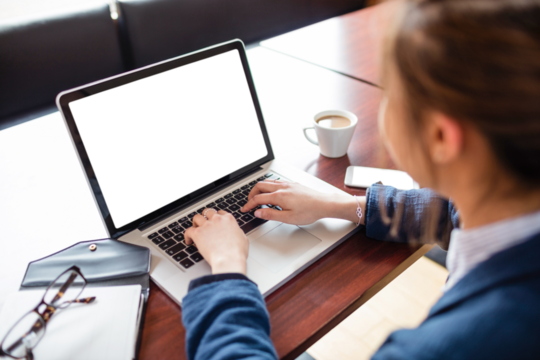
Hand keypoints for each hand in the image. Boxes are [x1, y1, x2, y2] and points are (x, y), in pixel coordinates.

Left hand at [185, 209, 247, 274]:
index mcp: (228, 219)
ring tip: (195, 229)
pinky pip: (188, 231)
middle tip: (204, 224)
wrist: (228, 259)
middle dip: (205, 217)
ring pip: (196, 218)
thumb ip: (237, 232)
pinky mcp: (198, 233)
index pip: (220, 212)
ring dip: (195, 223)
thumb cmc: (237, 252)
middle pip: (207, 212)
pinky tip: (189, 241)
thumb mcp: (243, 238)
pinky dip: (187, 236)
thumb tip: (236, 232)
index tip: (214, 221)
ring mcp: (206, 225)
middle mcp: (217, 219)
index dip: (216, 217)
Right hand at [241, 180, 364, 224]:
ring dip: (259, 189)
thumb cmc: (309, 212)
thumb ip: (271, 215)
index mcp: (279, 196)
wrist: (324, 204)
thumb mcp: (288, 218)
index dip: (248, 204)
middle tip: (249, 202)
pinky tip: (272, 193)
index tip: (244, 209)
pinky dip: (268, 186)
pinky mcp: (293, 184)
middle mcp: (282, 187)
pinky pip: (276, 181)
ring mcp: (287, 184)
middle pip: (259, 186)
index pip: (257, 198)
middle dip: (251, 194)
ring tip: (258, 198)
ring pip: (267, 182)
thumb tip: (258, 212)